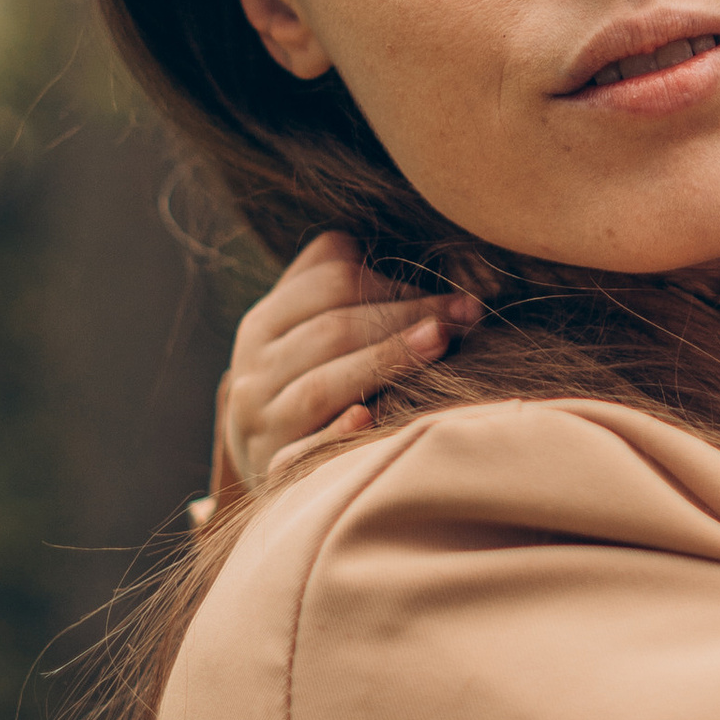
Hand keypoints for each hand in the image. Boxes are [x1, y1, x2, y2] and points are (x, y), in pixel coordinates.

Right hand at [214, 231, 480, 500]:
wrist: (265, 460)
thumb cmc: (309, 379)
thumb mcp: (307, 327)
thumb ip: (339, 282)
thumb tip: (407, 249)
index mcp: (264, 323)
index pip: (329, 283)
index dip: (395, 282)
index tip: (458, 296)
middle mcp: (254, 370)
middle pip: (332, 330)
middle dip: (406, 317)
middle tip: (465, 317)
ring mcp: (261, 422)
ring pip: (319, 386)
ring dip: (383, 361)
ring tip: (440, 344)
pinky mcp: (273, 469)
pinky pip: (299, 451)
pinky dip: (333, 435)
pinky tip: (368, 419)